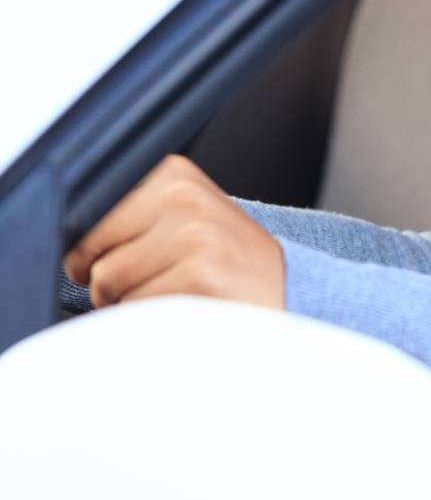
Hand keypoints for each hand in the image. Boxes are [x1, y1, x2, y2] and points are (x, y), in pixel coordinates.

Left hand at [63, 154, 284, 309]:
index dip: (95, 251)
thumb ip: (133, 217)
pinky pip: (136, 309)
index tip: (121, 260)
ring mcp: (192, 236)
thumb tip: (67, 245)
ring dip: (131, 303)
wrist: (293, 293)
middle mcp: (183, 199)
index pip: (89, 216)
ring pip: (109, 283)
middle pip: (92, 251)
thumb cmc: (230, 264)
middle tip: (154, 282)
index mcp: (175, 177)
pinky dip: (152, 322)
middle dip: (110, 279)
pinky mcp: (197, 276)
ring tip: (174, 296)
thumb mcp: (188, 220)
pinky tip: (186, 310)